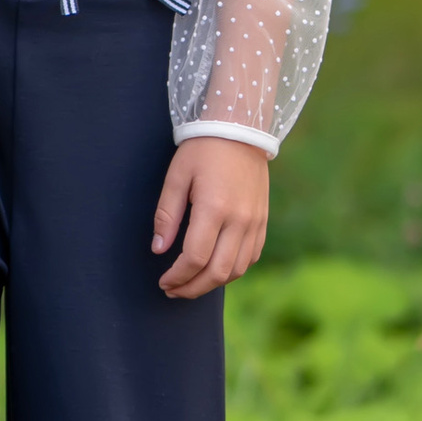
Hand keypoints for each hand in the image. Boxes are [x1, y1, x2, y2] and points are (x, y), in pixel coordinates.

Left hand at [151, 136, 269, 299]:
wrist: (239, 130)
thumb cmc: (202, 150)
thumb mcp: (176, 177)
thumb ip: (167, 215)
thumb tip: (158, 248)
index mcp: (214, 208)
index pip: (195, 258)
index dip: (177, 276)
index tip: (163, 281)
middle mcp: (239, 220)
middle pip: (217, 272)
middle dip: (192, 288)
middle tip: (173, 290)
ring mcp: (255, 222)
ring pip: (236, 270)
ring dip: (212, 283)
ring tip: (190, 283)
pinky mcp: (262, 221)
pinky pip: (250, 258)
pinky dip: (232, 270)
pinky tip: (214, 269)